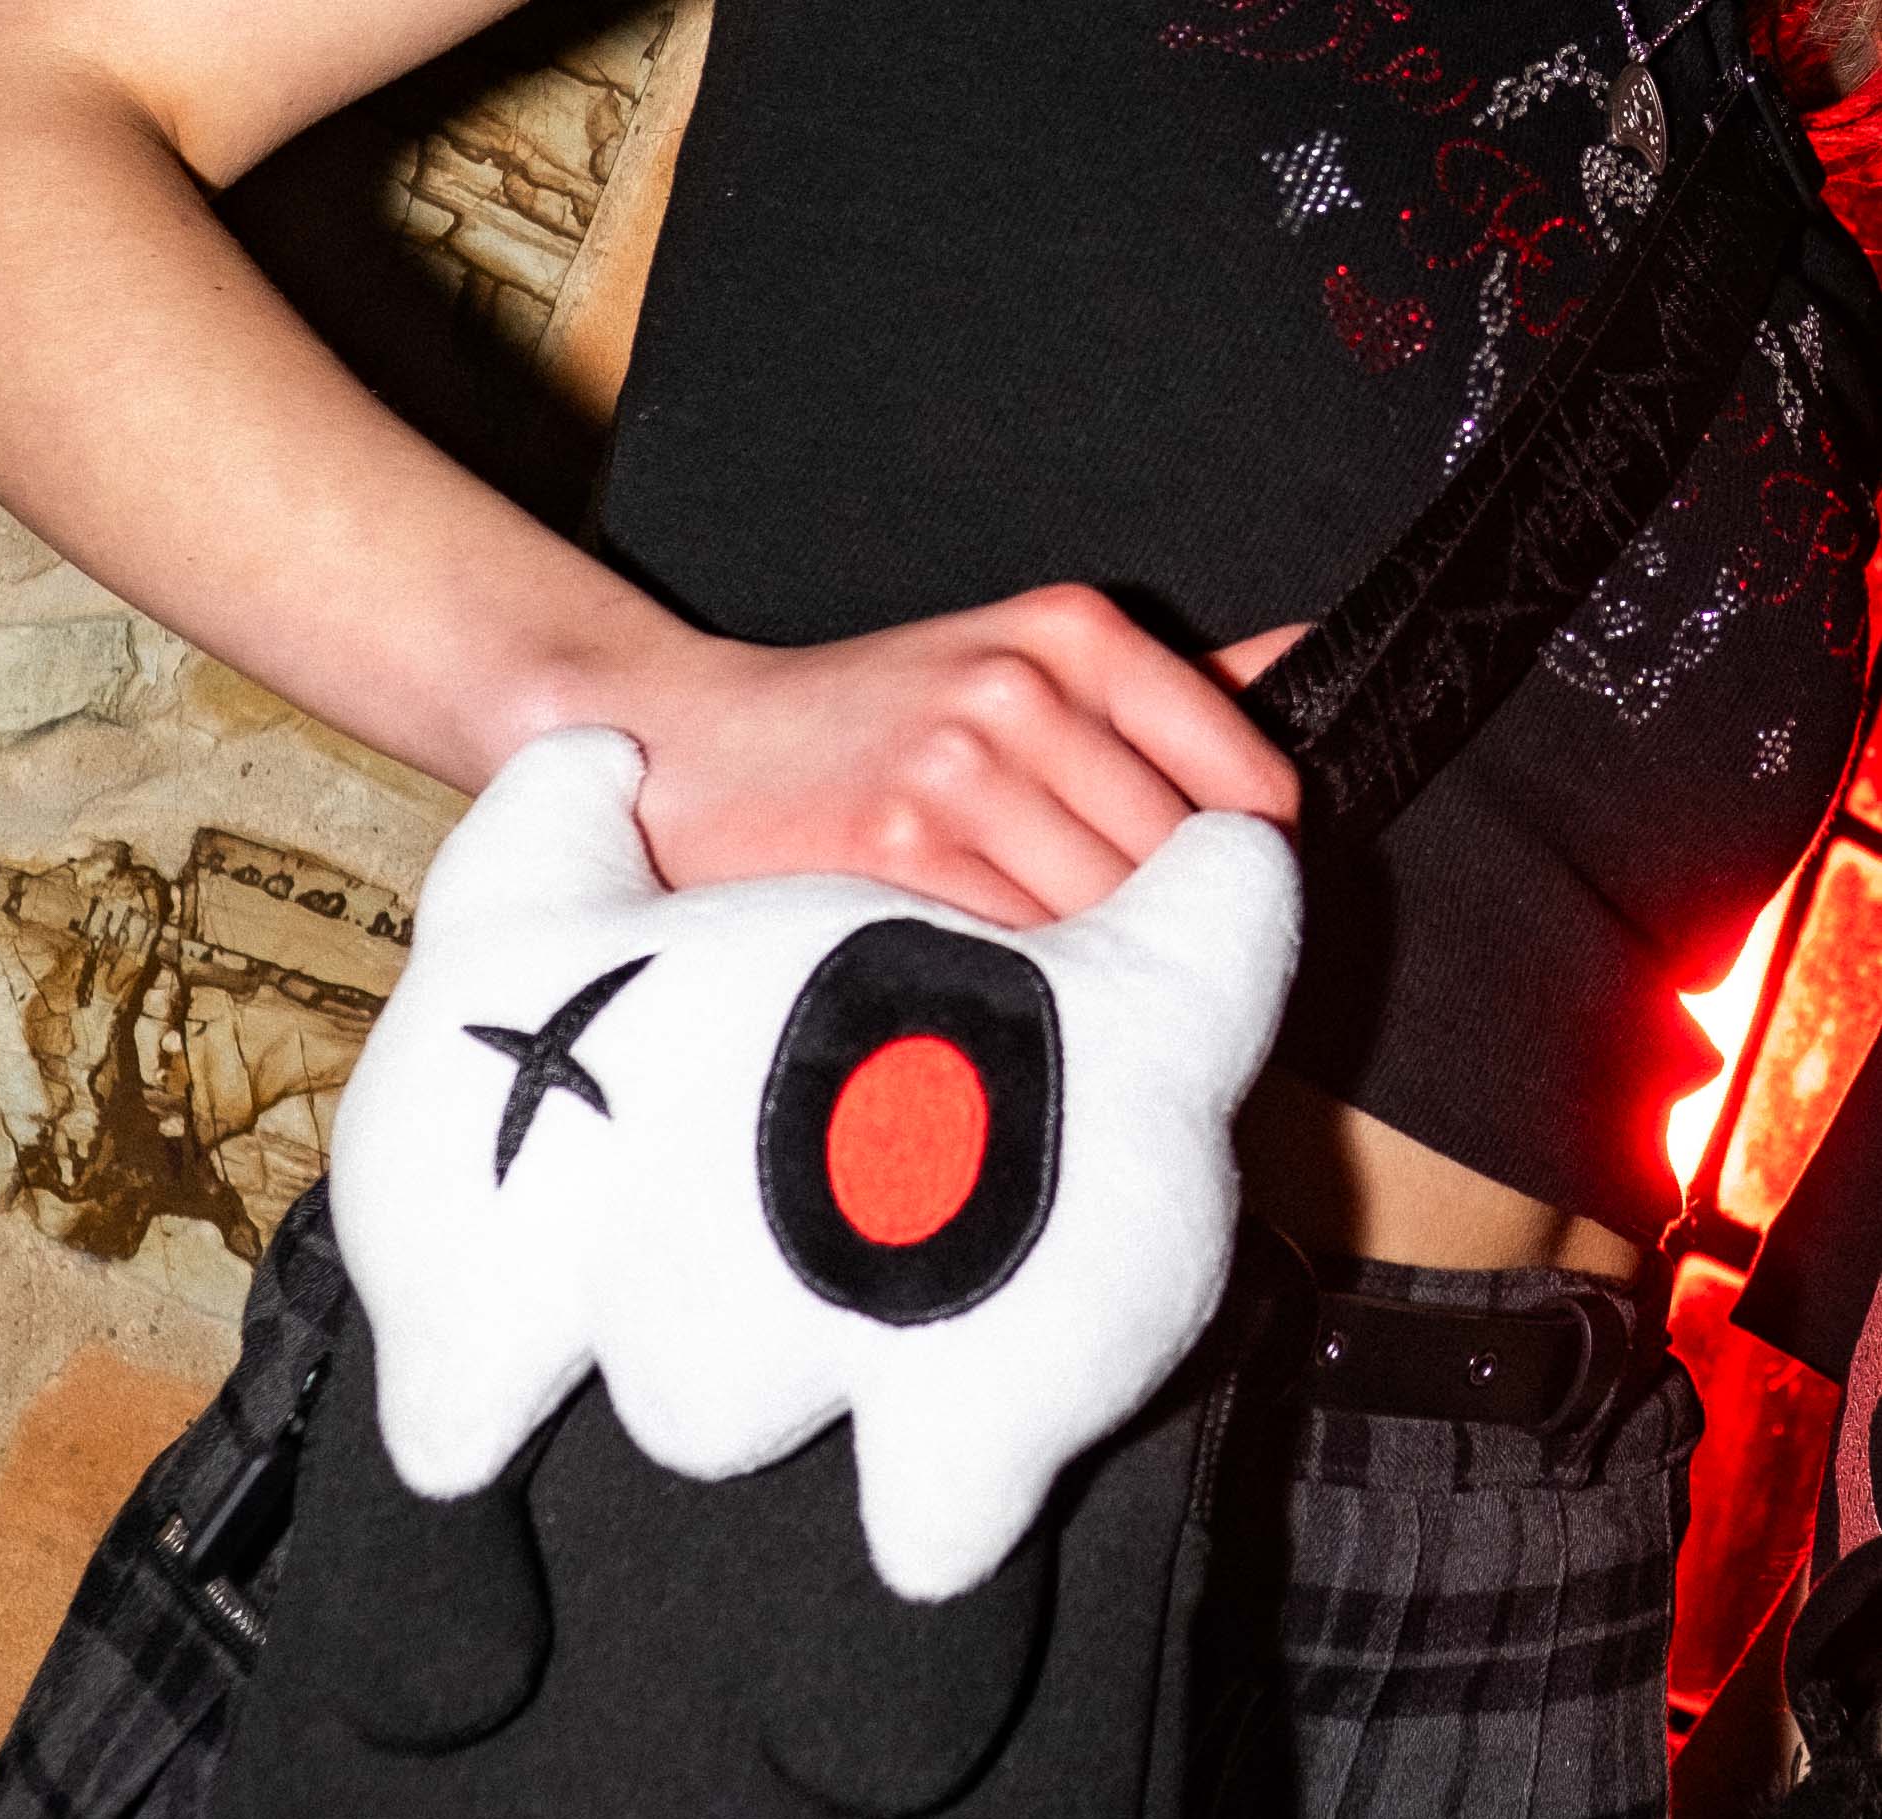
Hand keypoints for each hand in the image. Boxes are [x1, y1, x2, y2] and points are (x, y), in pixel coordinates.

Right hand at [612, 586, 1307, 929]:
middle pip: (1179, 868)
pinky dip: (1019, 987)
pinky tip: (989, 984)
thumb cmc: (871, 725)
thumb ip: (1178, 683)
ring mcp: (959, 768)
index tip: (1208, 914)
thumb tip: (1317, 653)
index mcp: (1075, 634)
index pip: (1246, 784)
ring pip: (1104, 917)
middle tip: (1120, 971)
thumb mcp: (1027, 666)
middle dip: (1166, 939)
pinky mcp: (898, 848)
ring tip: (1049, 982)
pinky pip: (1020, 950)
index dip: (1246, 875)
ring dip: (1093, 975)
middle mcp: (1023, 689)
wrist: (698, 749)